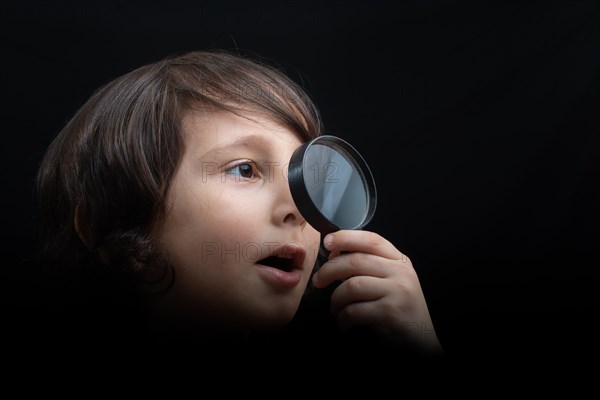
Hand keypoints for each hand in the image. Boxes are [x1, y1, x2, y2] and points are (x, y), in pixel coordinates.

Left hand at [311, 230, 442, 352]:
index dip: (346, 237)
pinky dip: (342, 318)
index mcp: (399, 261)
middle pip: (355, 261)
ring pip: (352, 285)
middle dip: (330, 270)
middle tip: (319, 280)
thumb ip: (370, 266)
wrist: (422, 340)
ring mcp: (397, 291)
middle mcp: (400, 272)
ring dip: (335, 299)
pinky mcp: (390, 313)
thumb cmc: (400, 310)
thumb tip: (335, 256)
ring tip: (336, 309)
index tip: (327, 242)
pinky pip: (354, 310)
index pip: (371, 240)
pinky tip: (344, 324)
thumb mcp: (392, 281)